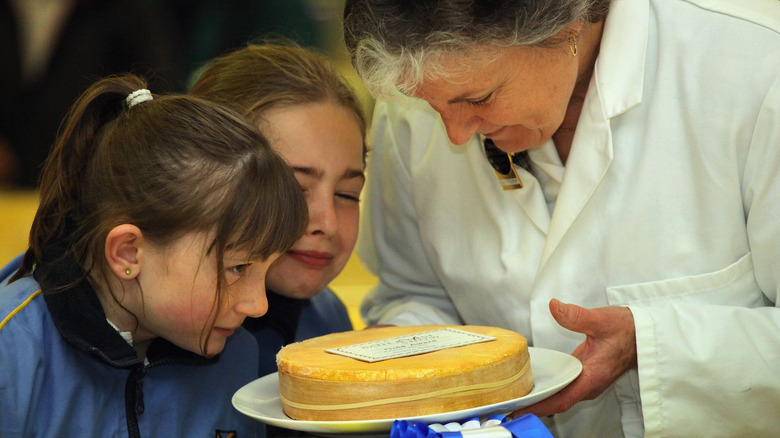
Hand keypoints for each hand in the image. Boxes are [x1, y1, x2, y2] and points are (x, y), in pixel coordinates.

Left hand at [511, 299, 636, 417]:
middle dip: (533, 405)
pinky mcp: (585, 375)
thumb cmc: (627, 329)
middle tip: (507, 403)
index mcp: (593, 376)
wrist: (644, 333)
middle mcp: (589, 384)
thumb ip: (576, 315)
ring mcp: (587, 381)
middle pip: (558, 401)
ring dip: (539, 397)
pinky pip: (563, 387)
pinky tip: (531, 383)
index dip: (540, 406)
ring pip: (560, 395)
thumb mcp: (601, 319)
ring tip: (513, 395)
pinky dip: (547, 388)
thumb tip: (555, 307)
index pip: (562, 399)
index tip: (519, 410)